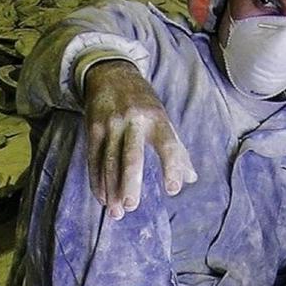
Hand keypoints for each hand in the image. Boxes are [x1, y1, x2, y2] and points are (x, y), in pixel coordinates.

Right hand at [82, 61, 197, 219]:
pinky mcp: (93, 128)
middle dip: (130, 183)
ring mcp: (111, 124)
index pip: (168, 145)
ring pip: (110, 162)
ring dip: (111, 189)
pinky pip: (94, 159)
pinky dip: (97, 181)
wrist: (111, 73)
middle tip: (132, 206)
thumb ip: (178, 149)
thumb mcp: (164, 118)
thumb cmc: (143, 102)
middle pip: (131, 156)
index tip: (173, 190)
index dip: (172, 167)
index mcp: (157, 119)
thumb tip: (192, 178)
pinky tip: (102, 198)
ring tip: (116, 212)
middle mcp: (134, 121)